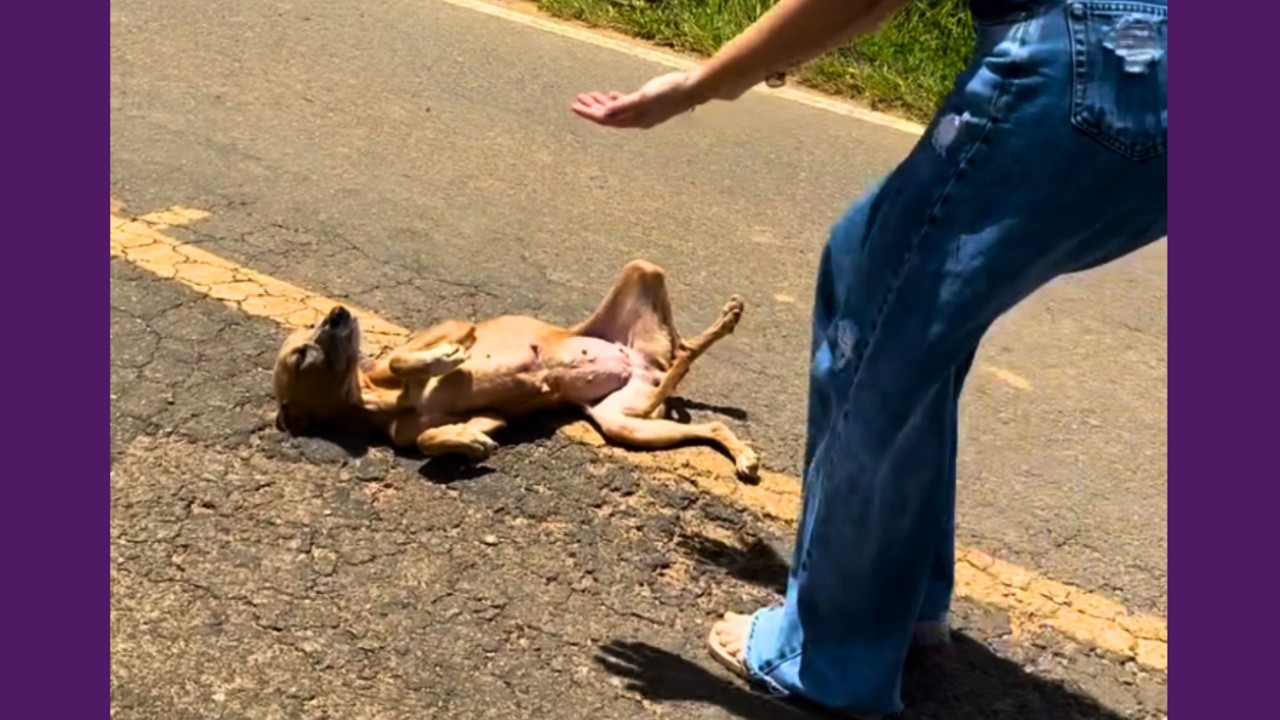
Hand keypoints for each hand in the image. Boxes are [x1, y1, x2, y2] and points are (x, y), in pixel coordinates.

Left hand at [571, 71, 704, 129]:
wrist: (694, 87)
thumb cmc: (670, 91)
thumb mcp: (644, 97)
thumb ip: (624, 105)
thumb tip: (604, 114)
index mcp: (636, 120)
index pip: (606, 120)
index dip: (589, 113)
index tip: (574, 106)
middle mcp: (638, 119)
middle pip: (609, 117)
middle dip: (593, 108)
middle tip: (578, 100)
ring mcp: (644, 113)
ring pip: (617, 111)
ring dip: (603, 103)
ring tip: (589, 96)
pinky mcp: (649, 104)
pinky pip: (627, 105)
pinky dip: (616, 101)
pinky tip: (610, 95)